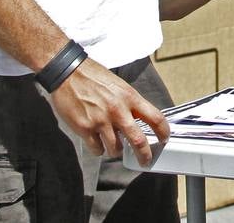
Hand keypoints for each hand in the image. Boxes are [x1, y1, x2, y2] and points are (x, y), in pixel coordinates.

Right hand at [48, 57, 168, 167]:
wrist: (68, 73)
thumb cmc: (94, 77)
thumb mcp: (119, 86)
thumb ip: (130, 104)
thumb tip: (139, 122)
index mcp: (130, 97)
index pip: (155, 118)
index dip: (164, 132)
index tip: (164, 139)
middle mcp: (118, 110)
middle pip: (138, 141)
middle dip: (145, 155)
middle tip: (145, 161)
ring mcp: (101, 121)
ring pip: (116, 149)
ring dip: (116, 150)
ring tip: (112, 143)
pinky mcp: (85, 128)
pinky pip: (97, 149)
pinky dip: (99, 149)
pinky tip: (96, 141)